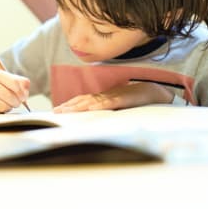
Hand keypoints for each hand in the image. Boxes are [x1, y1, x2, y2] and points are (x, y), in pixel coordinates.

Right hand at [0, 70, 29, 113]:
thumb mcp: (9, 81)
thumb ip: (21, 83)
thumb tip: (26, 89)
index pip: (15, 83)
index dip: (22, 92)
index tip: (23, 97)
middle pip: (9, 96)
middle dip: (16, 102)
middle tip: (17, 103)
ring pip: (3, 106)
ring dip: (9, 108)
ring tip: (7, 105)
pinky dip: (0, 112)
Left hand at [53, 82, 173, 112]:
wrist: (152, 90)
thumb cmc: (134, 99)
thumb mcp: (117, 105)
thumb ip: (106, 110)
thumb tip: (94, 118)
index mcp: (102, 97)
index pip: (82, 100)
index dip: (69, 104)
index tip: (57, 110)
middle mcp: (105, 96)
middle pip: (83, 100)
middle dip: (68, 106)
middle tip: (55, 111)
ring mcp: (113, 96)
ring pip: (93, 101)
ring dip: (78, 105)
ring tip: (66, 110)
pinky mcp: (123, 99)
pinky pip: (109, 102)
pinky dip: (99, 105)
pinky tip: (91, 108)